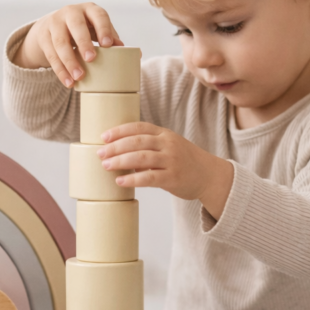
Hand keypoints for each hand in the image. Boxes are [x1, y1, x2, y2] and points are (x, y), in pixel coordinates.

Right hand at [12, 3, 123, 87]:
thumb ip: (111, 39)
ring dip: (70, 61)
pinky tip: (68, 82)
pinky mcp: (44, 37)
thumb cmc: (84, 28)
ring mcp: (54, 24)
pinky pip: (51, 55)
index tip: (108, 45)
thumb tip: (135, 55)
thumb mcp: (96, 28)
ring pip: (60, 43)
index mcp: (89, 10)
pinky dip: (60, 70)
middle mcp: (70, 13)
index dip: (103, 29)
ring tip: (79, 77)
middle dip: (84, 42)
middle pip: (76, 26)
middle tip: (91, 59)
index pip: (98, 15)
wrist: (52, 25)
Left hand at [97, 122, 233, 219]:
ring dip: (120, 161)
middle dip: (116, 147)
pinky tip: (120, 182)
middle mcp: (168, 144)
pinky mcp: (173, 178)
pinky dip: (132, 179)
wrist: (209, 176)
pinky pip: (149, 177)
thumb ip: (148, 146)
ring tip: (106, 166)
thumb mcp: (169, 146)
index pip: (139, 127)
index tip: (103, 137)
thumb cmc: (184, 161)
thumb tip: (118, 152)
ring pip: (141, 158)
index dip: (120, 131)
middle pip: (137, 141)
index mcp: (165, 134)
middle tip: (100, 153)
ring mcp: (171, 161)